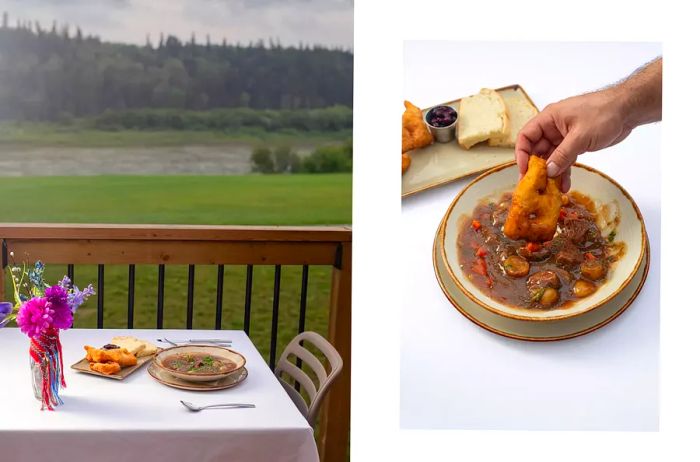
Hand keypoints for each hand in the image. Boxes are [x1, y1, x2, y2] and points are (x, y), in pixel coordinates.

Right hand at [515, 89, 631, 192]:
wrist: (627, 110)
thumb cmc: (603, 113)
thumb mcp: (580, 136)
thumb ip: (563, 155)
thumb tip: (548, 172)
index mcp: (549, 118)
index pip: (526, 136)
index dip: (522, 153)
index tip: (524, 171)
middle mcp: (553, 128)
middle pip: (537, 149)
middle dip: (536, 168)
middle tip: (534, 186)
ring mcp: (564, 137)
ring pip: (551, 158)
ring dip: (551, 173)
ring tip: (550, 190)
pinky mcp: (575, 144)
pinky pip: (564, 160)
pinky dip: (564, 172)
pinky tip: (564, 185)